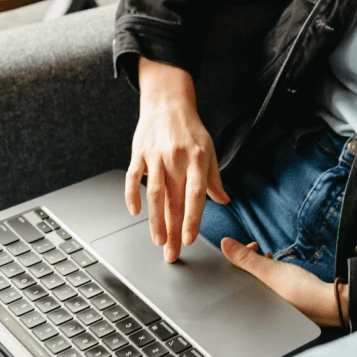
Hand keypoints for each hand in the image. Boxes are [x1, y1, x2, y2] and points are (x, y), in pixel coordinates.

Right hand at [126, 57, 231, 262]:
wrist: (168, 103)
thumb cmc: (190, 129)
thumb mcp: (209, 149)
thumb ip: (214, 178)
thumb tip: (224, 201)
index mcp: (197, 158)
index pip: (195, 194)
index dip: (192, 218)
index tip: (189, 239)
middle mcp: (176, 158)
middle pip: (174, 200)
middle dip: (173, 230)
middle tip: (172, 253)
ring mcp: (156, 155)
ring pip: (155, 194)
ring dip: (155, 220)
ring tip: (158, 240)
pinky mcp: (139, 153)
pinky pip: (133, 178)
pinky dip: (132, 195)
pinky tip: (135, 211)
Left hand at [219, 239, 348, 327]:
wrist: (331, 303)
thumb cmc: (301, 291)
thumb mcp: (270, 271)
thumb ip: (246, 259)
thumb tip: (224, 243)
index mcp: (254, 304)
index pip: (234, 281)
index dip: (238, 260)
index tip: (250, 247)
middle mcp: (261, 309)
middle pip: (246, 281)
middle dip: (250, 261)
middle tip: (258, 248)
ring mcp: (273, 307)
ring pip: (259, 282)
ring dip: (262, 266)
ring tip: (270, 257)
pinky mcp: (285, 303)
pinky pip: (271, 287)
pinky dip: (272, 275)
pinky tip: (280, 269)